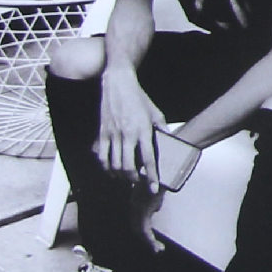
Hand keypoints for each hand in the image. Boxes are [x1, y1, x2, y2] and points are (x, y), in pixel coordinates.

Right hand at [96, 66, 159, 180]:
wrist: (118, 84)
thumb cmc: (139, 98)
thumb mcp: (156, 113)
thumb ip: (162, 130)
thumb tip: (169, 142)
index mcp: (143, 130)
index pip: (148, 159)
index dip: (151, 176)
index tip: (153, 187)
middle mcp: (127, 134)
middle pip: (128, 167)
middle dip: (134, 179)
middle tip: (138, 182)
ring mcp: (113, 134)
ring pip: (114, 164)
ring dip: (120, 176)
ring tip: (126, 178)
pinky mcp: (102, 132)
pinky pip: (102, 156)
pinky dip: (106, 167)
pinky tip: (112, 170)